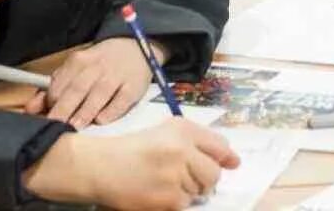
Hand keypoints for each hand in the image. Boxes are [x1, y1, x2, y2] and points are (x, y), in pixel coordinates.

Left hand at [24, 37, 161, 127]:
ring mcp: (116, 76)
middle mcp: (97, 67)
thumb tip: (31, 109)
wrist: (136, 49)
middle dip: (63, 110)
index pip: (60, 84)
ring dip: (84, 113)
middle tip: (55, 127)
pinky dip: (110, 112)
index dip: (51, 102)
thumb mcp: (76, 69)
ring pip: (98, 95)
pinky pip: (121, 101)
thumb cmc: (101, 64)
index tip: (45, 118)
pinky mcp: (133, 86)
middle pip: (76, 90)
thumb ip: (53, 88)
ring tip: (75, 127)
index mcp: (79, 61)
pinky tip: (101, 120)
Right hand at [24, 119, 240, 210]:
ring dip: (187, 192)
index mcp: (183, 130)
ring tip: (164, 183)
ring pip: (200, 192)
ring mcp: (176, 175)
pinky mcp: (168, 199)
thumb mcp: (165, 132)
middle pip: (213, 174)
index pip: (220, 146)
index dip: (225, 158)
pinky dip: (175, 204)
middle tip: (184, 177)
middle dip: (203, 179)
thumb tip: (234, 162)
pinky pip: (185, 206)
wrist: (99, 167)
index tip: (230, 164)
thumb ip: (199, 141)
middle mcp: (182, 149)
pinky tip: (158, 194)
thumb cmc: (133, 148)